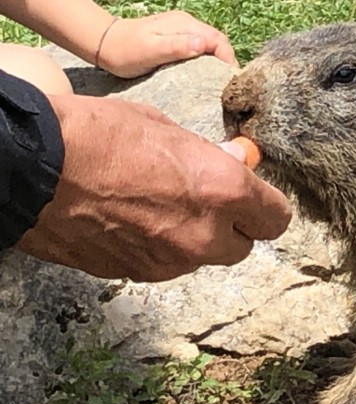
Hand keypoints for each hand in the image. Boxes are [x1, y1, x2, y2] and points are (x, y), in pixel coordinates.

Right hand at [17, 95, 291, 282]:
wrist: (32, 168)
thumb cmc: (101, 136)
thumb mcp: (167, 129)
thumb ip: (210, 155)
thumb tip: (235, 161)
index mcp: (223, 192)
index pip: (276, 219)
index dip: (267, 207)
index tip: (255, 197)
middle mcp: (203, 235)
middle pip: (242, 247)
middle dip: (232, 227)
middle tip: (209, 202)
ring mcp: (167, 262)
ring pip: (201, 258)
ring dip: (194, 239)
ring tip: (162, 207)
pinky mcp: (132, 275)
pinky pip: (163, 265)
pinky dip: (159, 249)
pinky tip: (133, 221)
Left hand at [95, 12, 237, 77]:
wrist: (102, 43)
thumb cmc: (125, 51)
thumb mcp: (151, 51)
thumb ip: (177, 46)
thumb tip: (204, 44)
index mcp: (184, 25)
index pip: (218, 40)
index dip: (228, 59)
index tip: (230, 80)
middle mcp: (187, 22)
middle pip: (217, 41)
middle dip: (226, 60)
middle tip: (227, 84)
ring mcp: (181, 27)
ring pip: (209, 43)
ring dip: (217, 60)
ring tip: (217, 81)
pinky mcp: (175, 35)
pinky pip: (199, 45)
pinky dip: (206, 59)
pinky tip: (202, 72)